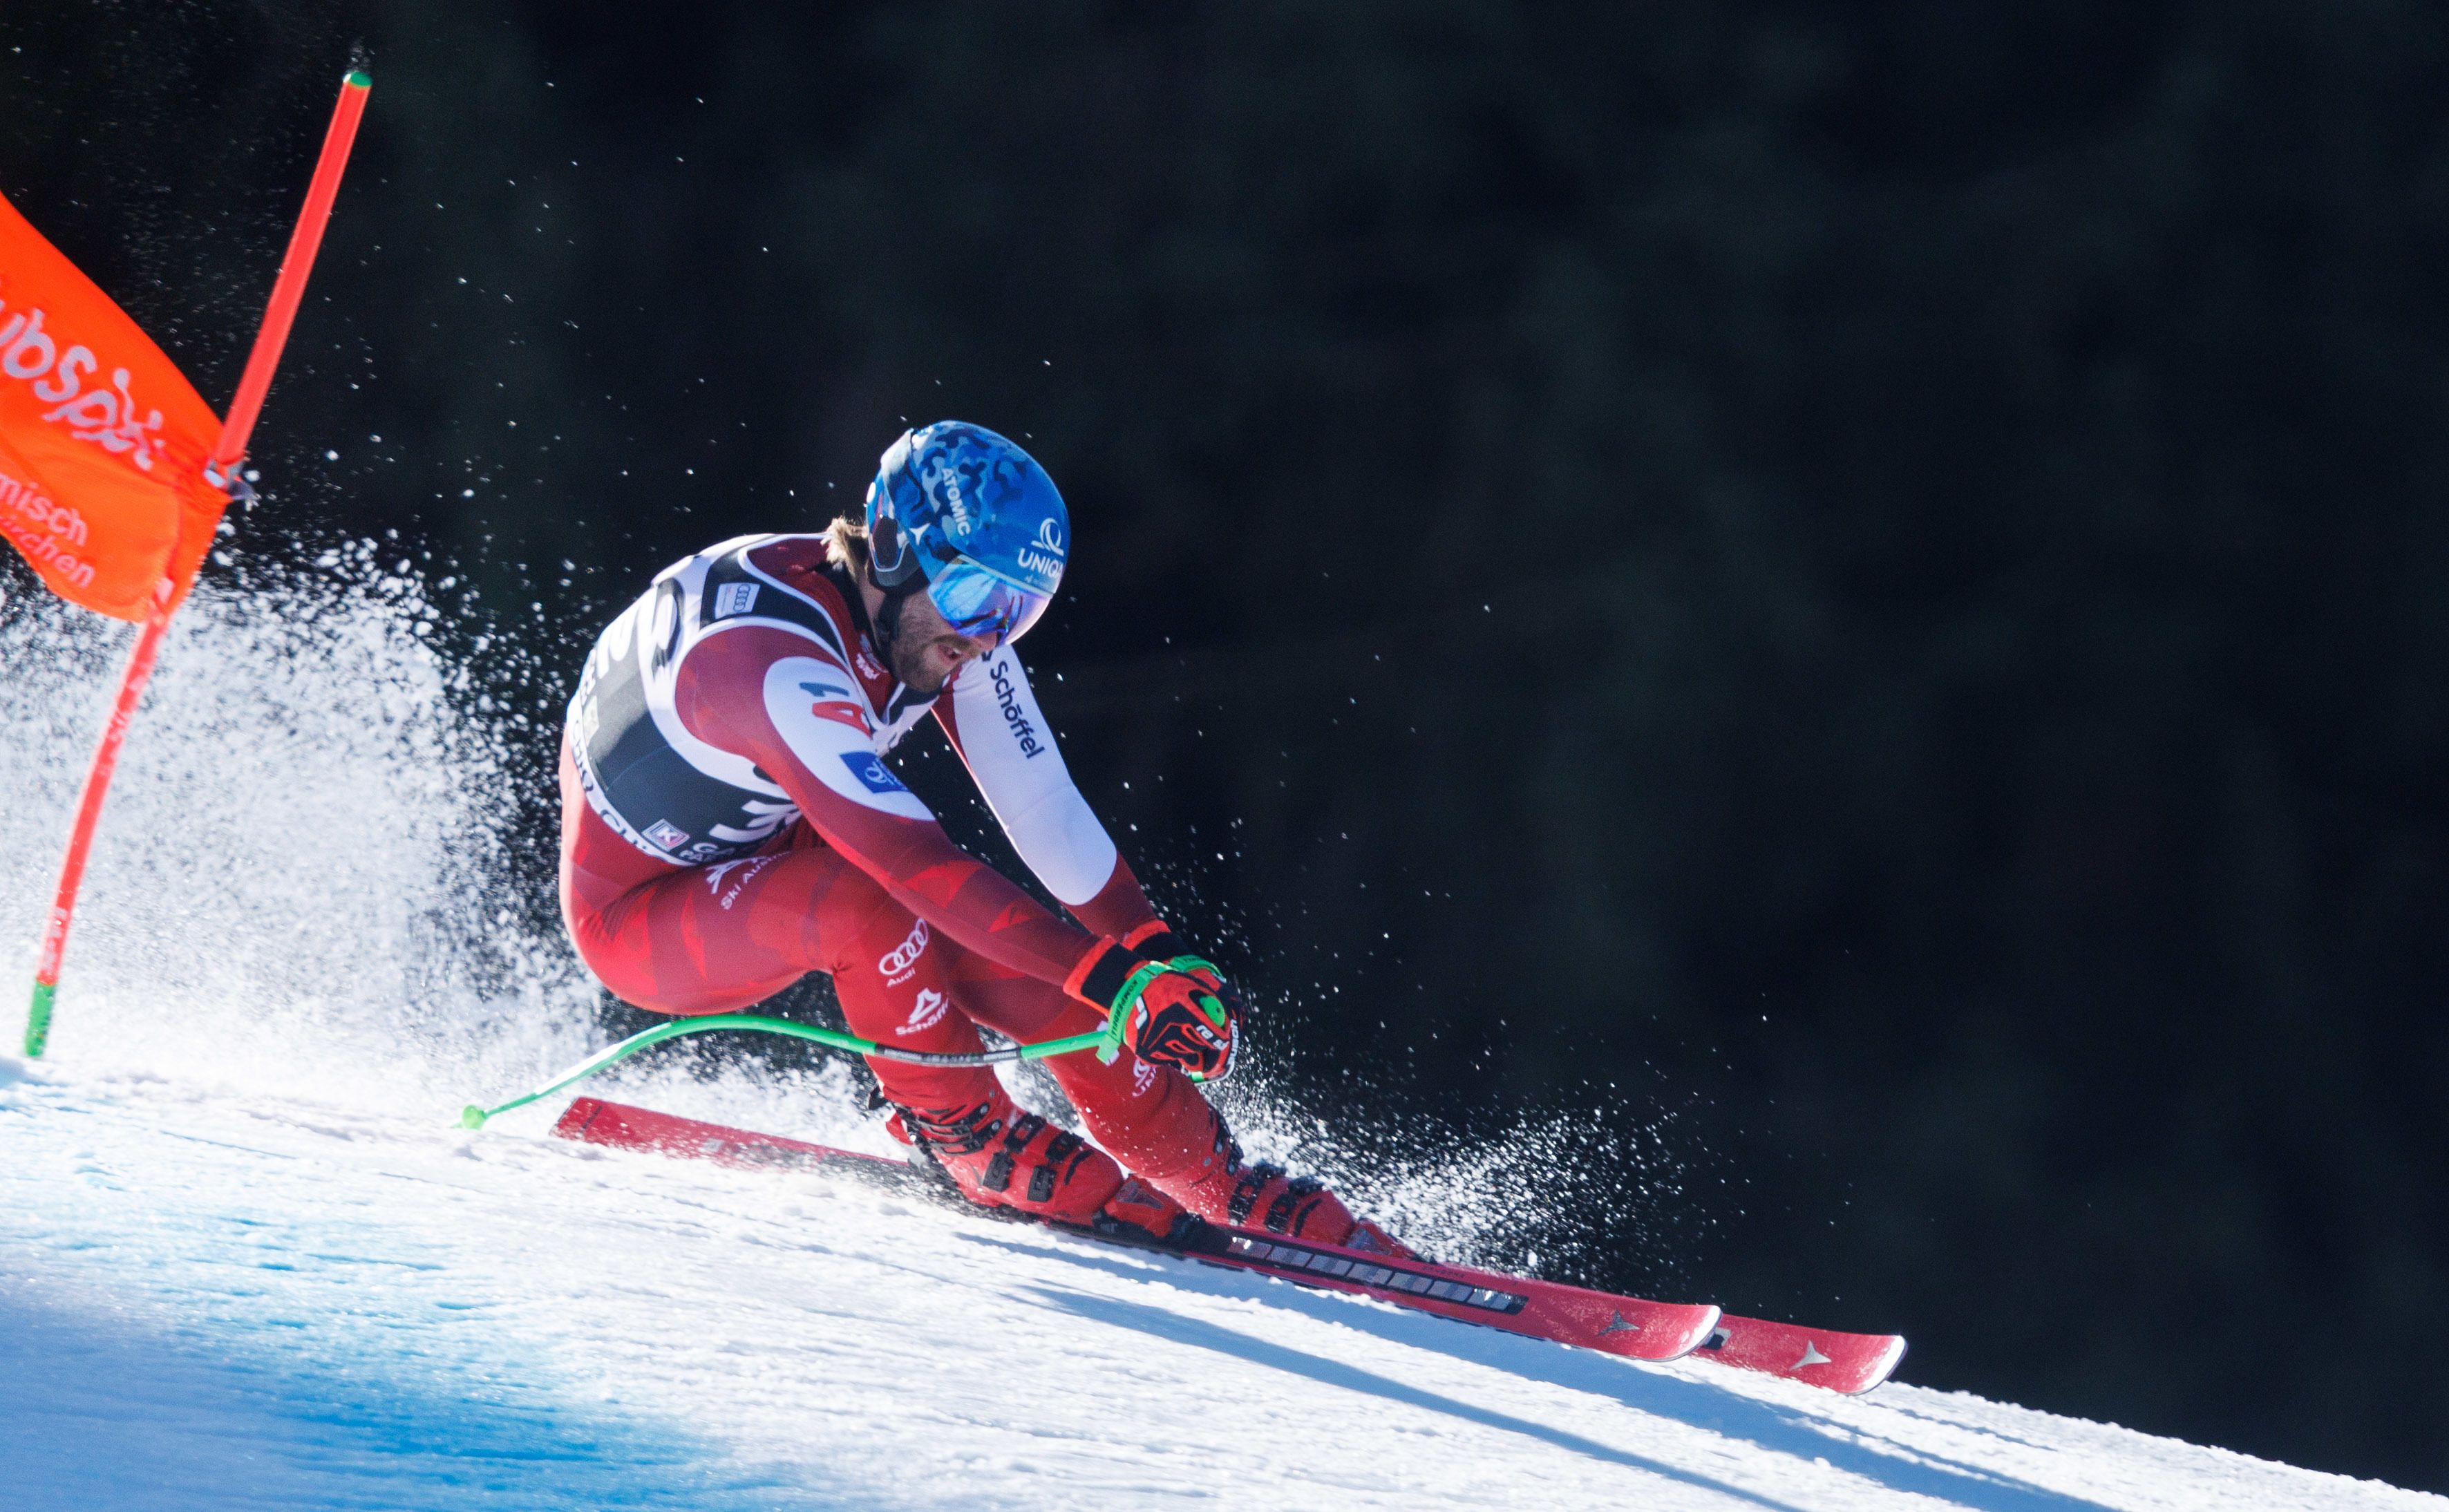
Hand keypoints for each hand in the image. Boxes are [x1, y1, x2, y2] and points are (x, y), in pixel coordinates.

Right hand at [1066, 938, 1240, 1081]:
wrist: (1129, 991)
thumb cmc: (1166, 986)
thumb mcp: (1190, 987)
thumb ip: (1210, 1005)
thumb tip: (1225, 1026)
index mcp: (1183, 1012)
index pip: (1211, 1035)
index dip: (1219, 1038)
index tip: (1222, 1040)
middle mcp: (1170, 1030)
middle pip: (1199, 1046)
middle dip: (1200, 1038)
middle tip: (1194, 1028)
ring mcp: (1157, 1044)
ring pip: (1184, 1053)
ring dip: (1185, 1044)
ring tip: (1174, 1026)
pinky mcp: (1147, 1054)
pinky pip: (1167, 1058)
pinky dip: (1169, 1048)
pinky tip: (1162, 1033)